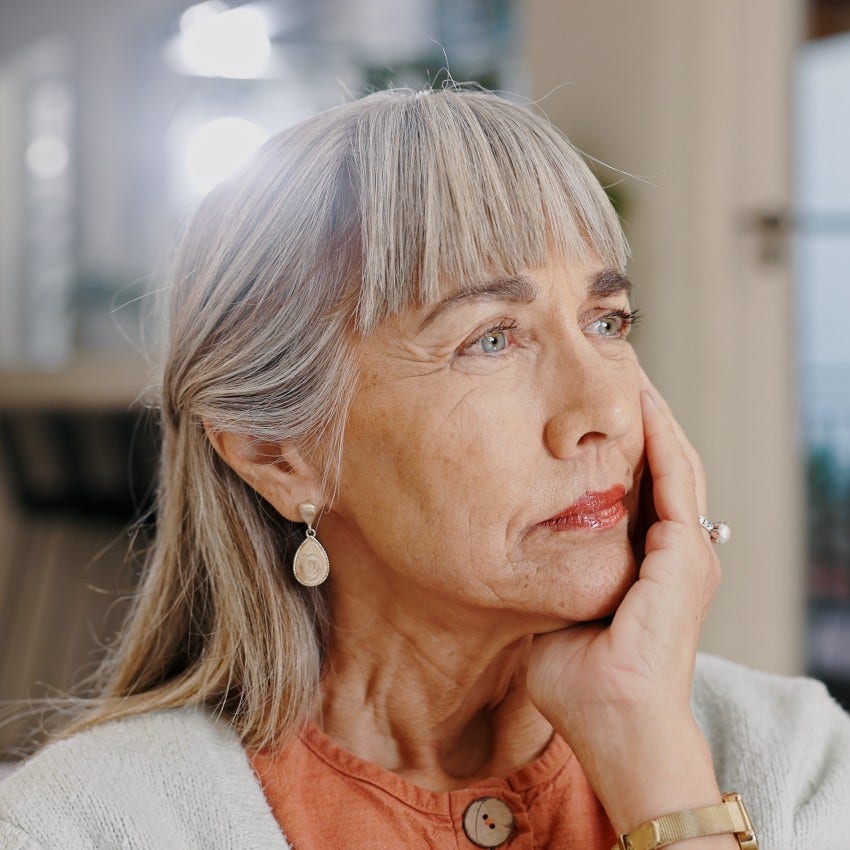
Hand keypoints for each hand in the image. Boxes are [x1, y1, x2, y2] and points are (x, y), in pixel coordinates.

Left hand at [526, 373, 727, 835]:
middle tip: (617, 370)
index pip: (635, 488)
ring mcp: (686, 554)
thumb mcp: (553, 612)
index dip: (616, 445)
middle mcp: (672, 553)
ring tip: (631, 370)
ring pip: (674, 462)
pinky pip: (674, 479)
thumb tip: (505, 550)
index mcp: (644, 564)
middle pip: (659, 466)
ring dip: (653, 416)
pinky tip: (641, 400)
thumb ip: (542, 576)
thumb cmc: (577, 682)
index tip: (588, 410)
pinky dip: (659, 437)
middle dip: (640, 418)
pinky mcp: (686, 557)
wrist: (613, 725)